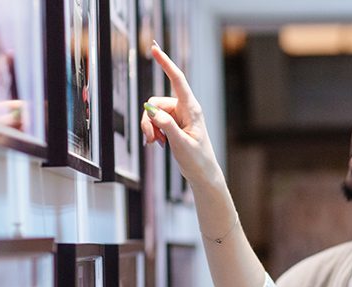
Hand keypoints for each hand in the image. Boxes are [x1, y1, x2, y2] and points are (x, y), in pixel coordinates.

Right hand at [140, 44, 222, 186]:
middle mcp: (185, 109)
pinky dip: (153, 131)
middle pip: (156, 102)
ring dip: (150, 128)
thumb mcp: (181, 144)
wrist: (203, 174)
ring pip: (153, 113)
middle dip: (148, 120)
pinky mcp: (173, 124)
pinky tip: (157, 143)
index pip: (177, 80)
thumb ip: (166, 126)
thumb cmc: (197, 160)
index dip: (165, 63)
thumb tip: (151, 111)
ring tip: (156, 143)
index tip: (154, 48)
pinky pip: (155, 121)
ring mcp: (179, 116)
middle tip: (150, 139)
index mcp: (191, 109)